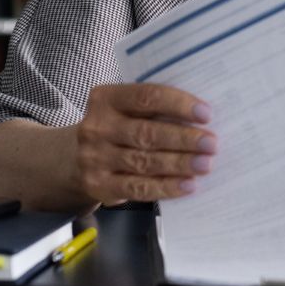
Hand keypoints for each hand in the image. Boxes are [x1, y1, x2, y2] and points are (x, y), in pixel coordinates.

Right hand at [73, 83, 216, 205]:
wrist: (73, 157)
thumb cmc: (116, 127)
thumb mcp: (124, 110)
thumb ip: (154, 109)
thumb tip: (202, 120)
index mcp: (106, 99)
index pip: (146, 97)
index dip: (178, 104)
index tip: (206, 114)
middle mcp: (97, 127)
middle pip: (146, 133)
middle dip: (183, 139)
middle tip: (212, 144)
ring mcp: (95, 158)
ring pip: (144, 162)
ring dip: (179, 164)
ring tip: (205, 164)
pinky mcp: (99, 185)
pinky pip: (137, 188)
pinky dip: (166, 187)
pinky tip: (188, 185)